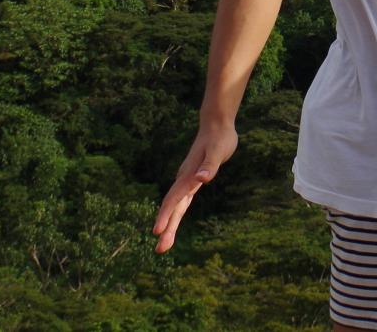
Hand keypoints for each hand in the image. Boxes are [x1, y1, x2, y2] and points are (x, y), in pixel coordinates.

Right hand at [151, 120, 237, 253]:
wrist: (216, 125)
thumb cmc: (219, 137)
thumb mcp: (218, 150)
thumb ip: (210, 165)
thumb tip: (202, 178)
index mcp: (188, 176)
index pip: (174, 199)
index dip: (165, 216)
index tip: (157, 232)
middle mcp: (184, 179)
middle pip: (172, 207)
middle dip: (166, 228)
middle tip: (160, 250)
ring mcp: (187, 180)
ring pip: (176, 206)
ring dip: (170, 225)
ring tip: (164, 244)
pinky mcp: (193, 180)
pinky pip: (182, 201)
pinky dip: (176, 214)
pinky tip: (173, 222)